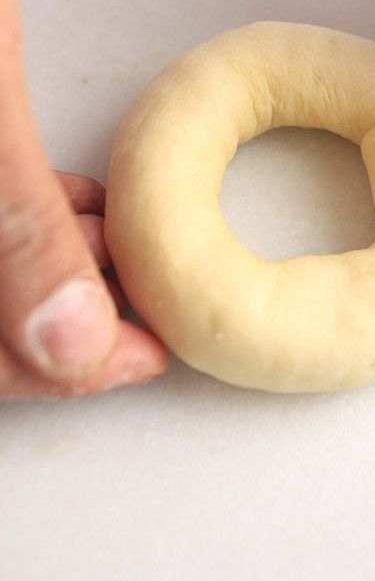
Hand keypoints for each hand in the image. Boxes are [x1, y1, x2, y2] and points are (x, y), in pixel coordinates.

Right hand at [0, 0, 167, 397]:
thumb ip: (20, 232)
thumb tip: (73, 350)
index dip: (66, 372)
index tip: (152, 354)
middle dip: (75, 321)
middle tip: (153, 304)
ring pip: (1, 274)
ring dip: (68, 273)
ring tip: (131, 251)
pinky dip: (46, 222)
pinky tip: (92, 208)